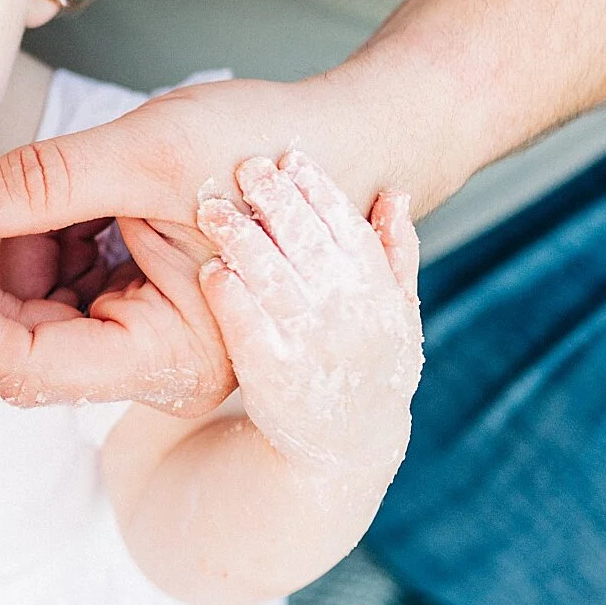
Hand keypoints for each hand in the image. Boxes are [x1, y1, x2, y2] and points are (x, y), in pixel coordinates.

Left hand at [0, 71, 438, 410]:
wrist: (349, 138)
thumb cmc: (269, 146)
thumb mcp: (144, 153)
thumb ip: (39, 183)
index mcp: (171, 355)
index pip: (24, 366)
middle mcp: (156, 364)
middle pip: (21, 344)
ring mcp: (147, 337)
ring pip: (35, 311)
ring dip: (21, 246)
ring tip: (67, 183)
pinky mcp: (139, 303)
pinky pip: (63, 286)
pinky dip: (51, 237)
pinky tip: (87, 197)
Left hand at [199, 153, 421, 479]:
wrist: (342, 446)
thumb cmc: (364, 364)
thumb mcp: (392, 313)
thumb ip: (394, 256)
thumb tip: (394, 194)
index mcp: (381, 297)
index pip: (352, 232)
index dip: (322, 192)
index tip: (292, 157)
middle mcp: (352, 321)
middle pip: (312, 249)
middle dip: (279, 203)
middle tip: (246, 166)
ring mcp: (314, 350)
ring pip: (276, 283)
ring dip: (244, 242)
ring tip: (211, 208)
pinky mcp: (273, 379)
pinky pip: (249, 331)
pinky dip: (231, 298)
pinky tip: (211, 269)